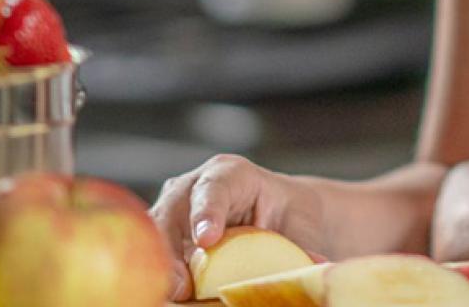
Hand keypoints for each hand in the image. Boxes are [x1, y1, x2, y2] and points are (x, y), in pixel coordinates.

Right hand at [149, 153, 332, 301]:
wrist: (279, 216)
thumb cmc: (290, 215)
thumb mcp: (301, 226)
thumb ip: (302, 247)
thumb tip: (316, 269)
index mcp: (231, 174)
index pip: (214, 188)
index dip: (208, 213)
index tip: (208, 240)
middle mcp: (193, 188)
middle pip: (170, 213)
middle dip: (170, 248)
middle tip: (181, 286)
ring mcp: (172, 214)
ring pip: (153, 238)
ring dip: (159, 269)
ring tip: (172, 295)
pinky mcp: (163, 243)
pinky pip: (152, 261)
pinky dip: (158, 280)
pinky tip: (167, 297)